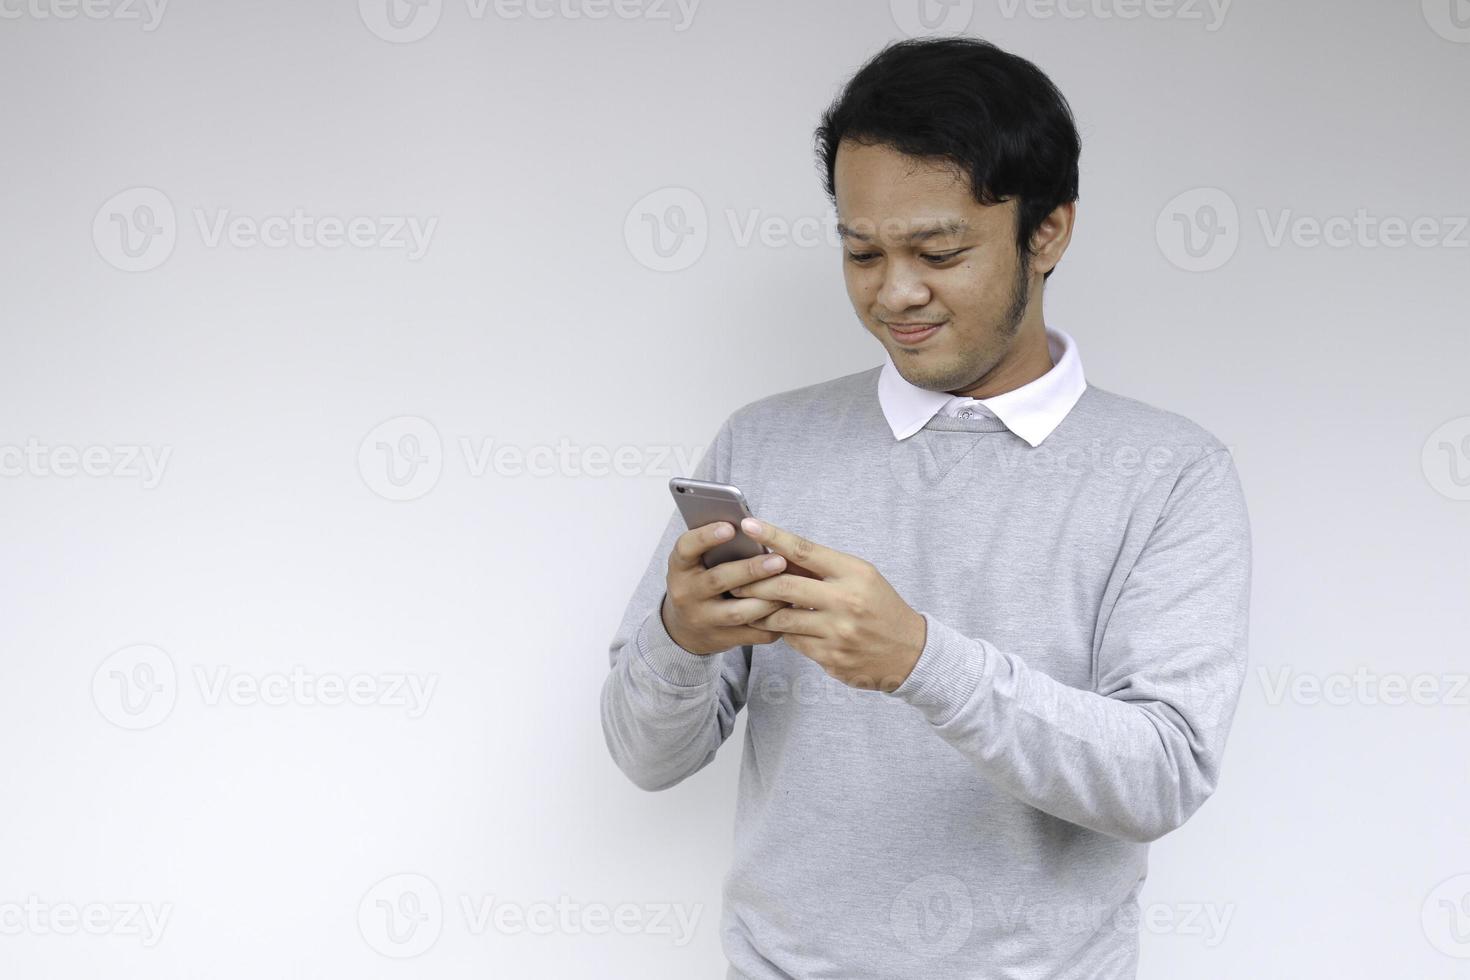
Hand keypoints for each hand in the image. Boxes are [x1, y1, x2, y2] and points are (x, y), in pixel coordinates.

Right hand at [660, 521, 794, 655]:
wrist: (685, 629)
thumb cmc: (700, 581)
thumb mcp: (698, 562)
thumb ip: (718, 548)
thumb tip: (755, 529)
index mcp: (680, 567)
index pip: (687, 548)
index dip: (706, 536)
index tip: (730, 527)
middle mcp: (686, 593)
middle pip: (719, 580)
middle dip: (751, 570)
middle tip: (779, 560)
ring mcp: (703, 619)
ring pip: (738, 612)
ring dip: (767, 599)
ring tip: (791, 585)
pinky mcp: (722, 639)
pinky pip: (753, 634)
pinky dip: (774, 622)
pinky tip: (790, 609)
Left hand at [729, 517, 926, 691]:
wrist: (910, 652)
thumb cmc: (880, 606)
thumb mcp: (861, 576)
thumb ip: (822, 567)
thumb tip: (778, 553)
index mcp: (854, 573)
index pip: (804, 550)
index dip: (773, 536)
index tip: (749, 524)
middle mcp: (846, 602)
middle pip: (784, 586)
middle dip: (753, 583)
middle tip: (734, 581)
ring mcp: (838, 633)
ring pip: (782, 618)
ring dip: (761, 610)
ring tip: (748, 604)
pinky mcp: (831, 658)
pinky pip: (793, 642)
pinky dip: (784, 632)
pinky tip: (781, 627)